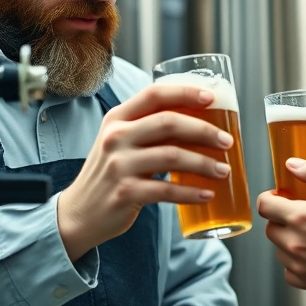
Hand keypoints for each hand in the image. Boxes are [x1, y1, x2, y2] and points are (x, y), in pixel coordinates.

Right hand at [57, 84, 233, 260]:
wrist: (79, 213)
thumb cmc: (110, 173)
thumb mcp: (120, 142)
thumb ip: (149, 129)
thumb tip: (200, 123)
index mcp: (118, 118)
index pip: (155, 94)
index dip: (185, 92)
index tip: (212, 97)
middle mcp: (116, 137)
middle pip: (169, 123)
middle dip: (204, 130)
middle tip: (227, 141)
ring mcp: (119, 165)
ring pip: (172, 156)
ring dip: (204, 163)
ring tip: (224, 170)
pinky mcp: (125, 192)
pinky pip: (167, 190)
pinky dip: (191, 192)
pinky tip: (207, 194)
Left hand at [256, 158, 305, 297]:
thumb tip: (293, 165)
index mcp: (302, 216)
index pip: (265, 205)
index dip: (270, 198)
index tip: (280, 197)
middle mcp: (296, 243)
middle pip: (270, 228)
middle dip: (282, 219)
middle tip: (303, 215)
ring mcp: (300, 265)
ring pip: (279, 250)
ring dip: (289, 241)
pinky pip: (289, 272)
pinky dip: (296, 264)